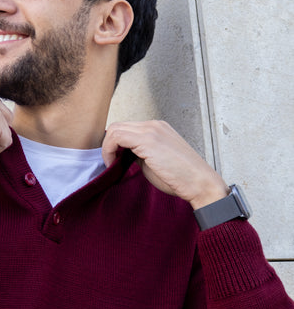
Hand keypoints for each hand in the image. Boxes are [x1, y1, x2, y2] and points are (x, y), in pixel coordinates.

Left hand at [102, 120, 228, 209]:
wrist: (201, 183)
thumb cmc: (181, 178)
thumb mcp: (156, 161)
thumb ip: (140, 154)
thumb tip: (124, 156)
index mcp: (158, 128)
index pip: (127, 128)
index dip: (115, 144)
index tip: (113, 160)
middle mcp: (154, 125)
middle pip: (119, 126)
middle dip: (109, 145)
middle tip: (110, 163)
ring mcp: (151, 130)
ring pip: (115, 129)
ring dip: (108, 147)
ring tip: (111, 164)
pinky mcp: (148, 140)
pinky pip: (117, 136)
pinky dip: (109, 149)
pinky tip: (113, 164)